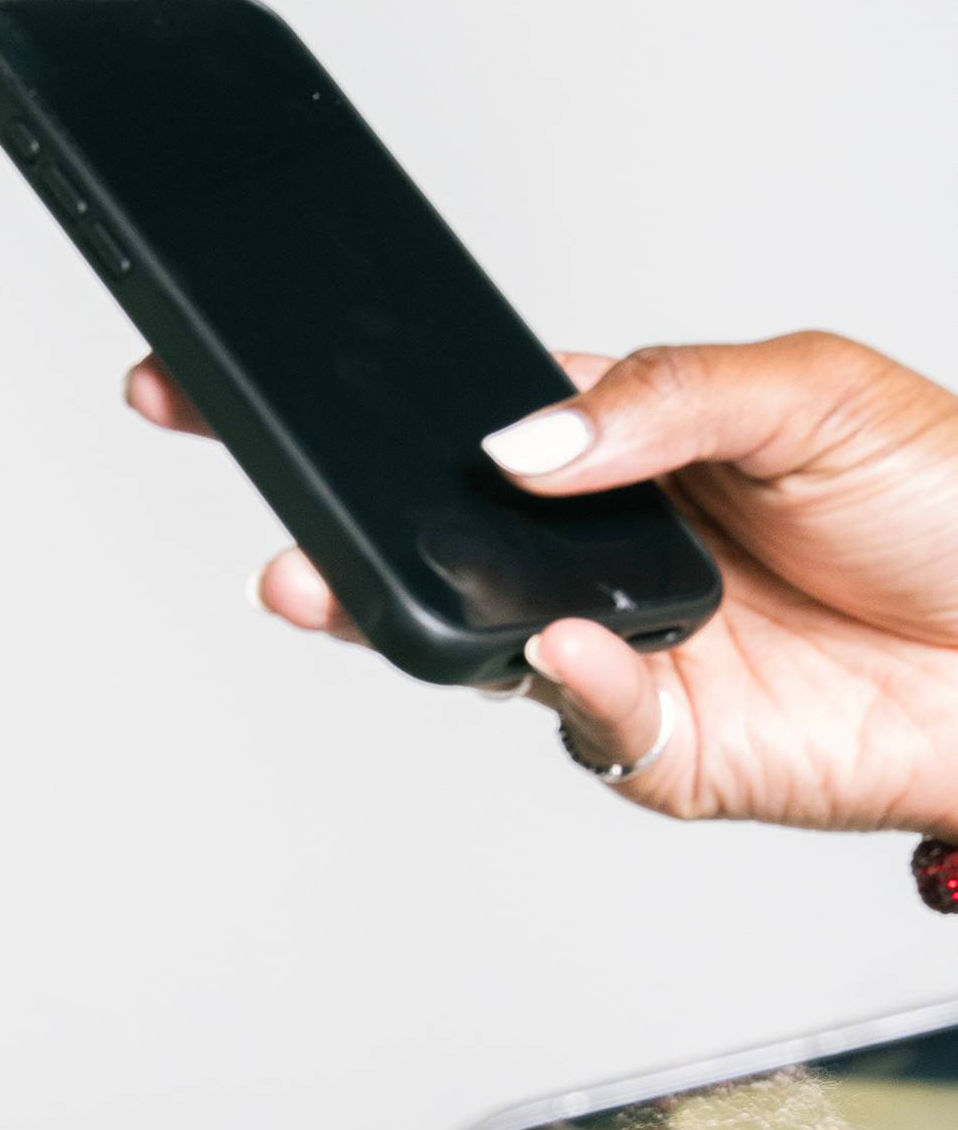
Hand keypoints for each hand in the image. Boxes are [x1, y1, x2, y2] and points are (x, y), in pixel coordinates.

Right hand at [126, 331, 957, 835]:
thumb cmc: (950, 502)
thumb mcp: (819, 389)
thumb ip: (664, 397)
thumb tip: (523, 435)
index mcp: (627, 446)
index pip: (464, 417)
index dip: (356, 404)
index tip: (242, 379)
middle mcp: (602, 557)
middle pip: (433, 544)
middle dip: (328, 530)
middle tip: (258, 507)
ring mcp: (625, 655)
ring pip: (477, 648)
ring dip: (399, 620)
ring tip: (340, 587)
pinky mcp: (669, 750)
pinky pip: (589, 725)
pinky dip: (576, 688)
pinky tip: (581, 647)